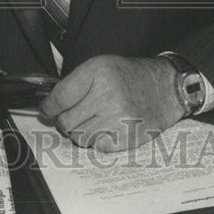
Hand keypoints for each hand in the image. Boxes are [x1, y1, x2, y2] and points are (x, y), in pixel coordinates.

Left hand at [39, 55, 183, 151]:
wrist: (165, 88)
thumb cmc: (130, 77)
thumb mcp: (101, 66)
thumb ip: (74, 83)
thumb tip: (48, 105)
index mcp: (97, 73)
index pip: (59, 97)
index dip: (49, 106)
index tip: (48, 109)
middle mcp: (107, 95)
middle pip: (66, 121)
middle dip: (67, 119)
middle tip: (78, 113)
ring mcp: (117, 118)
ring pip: (79, 137)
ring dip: (82, 131)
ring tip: (96, 118)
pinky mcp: (126, 137)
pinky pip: (96, 147)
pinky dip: (98, 140)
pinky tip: (108, 127)